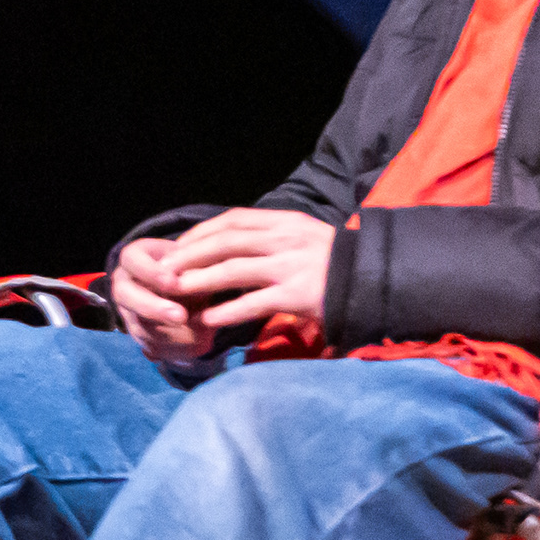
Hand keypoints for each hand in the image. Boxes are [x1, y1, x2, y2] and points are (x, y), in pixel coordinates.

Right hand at [108, 236, 211, 361]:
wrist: (188, 287)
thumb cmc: (190, 265)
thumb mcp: (193, 261)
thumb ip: (192, 271)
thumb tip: (201, 285)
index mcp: (134, 258)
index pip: (132, 260)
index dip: (150, 273)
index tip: (173, 282)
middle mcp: (124, 284)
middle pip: (126, 297)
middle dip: (154, 308)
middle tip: (181, 317)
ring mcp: (128, 312)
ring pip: (139, 326)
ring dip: (170, 333)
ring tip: (201, 334)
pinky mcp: (140, 334)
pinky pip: (152, 346)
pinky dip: (177, 348)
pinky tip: (199, 343)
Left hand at [158, 206, 337, 341]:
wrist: (374, 280)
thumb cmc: (334, 262)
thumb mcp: (303, 237)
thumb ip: (271, 237)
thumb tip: (229, 244)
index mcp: (286, 221)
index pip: (233, 219)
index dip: (201, 232)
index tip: (178, 245)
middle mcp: (286, 239)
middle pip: (227, 241)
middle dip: (191, 254)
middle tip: (166, 268)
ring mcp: (291, 267)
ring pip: (234, 269)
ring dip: (200, 281)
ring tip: (177, 292)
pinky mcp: (297, 296)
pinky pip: (254, 303)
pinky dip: (227, 311)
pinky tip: (208, 320)